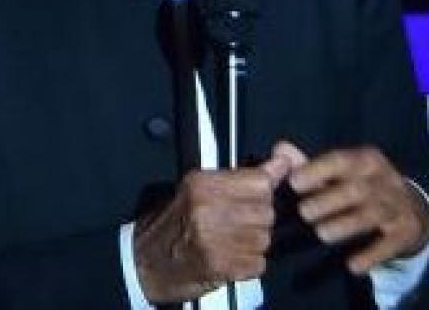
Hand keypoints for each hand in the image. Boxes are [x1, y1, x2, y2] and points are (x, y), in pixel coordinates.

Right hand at [133, 151, 295, 303]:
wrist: (146, 262)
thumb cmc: (175, 222)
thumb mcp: (201, 187)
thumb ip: (245, 175)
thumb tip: (282, 161)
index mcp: (203, 184)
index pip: (260, 182)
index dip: (263, 190)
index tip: (257, 195)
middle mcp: (208, 209)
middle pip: (266, 211)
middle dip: (258, 218)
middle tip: (238, 222)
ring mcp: (214, 239)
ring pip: (264, 238)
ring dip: (254, 242)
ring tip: (232, 240)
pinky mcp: (220, 266)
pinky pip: (258, 263)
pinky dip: (249, 264)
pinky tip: (231, 258)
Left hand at [281, 141, 428, 273]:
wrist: (411, 210)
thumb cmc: (364, 187)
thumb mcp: (343, 172)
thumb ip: (309, 164)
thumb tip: (280, 149)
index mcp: (367, 160)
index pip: (342, 160)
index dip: (318, 171)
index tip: (294, 183)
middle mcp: (386, 180)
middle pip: (357, 189)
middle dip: (328, 200)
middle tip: (304, 213)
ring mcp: (398, 206)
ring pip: (372, 214)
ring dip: (345, 225)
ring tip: (321, 234)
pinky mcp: (405, 232)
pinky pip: (388, 244)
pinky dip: (370, 255)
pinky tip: (352, 265)